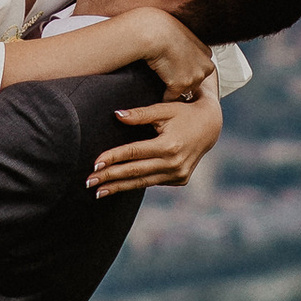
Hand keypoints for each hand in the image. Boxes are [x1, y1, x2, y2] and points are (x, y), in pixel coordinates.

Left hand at [90, 90, 221, 193]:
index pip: (134, 153)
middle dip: (110, 177)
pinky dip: (136, 184)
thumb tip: (116, 115)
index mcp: (169, 146)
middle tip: (89, 182)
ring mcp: (178, 174)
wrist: (211, 126)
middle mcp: (174, 164)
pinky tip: (119, 186)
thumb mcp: (163, 109)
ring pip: (142, 182)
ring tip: (99, 191)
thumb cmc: (184, 113)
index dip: (113, 158)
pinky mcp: (180, 179)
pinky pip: (153, 182)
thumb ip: (140, 114)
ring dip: (119, 187)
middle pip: (135, 171)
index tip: (94, 164)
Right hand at [144, 18, 217, 102]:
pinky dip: (165, 97)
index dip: (188, 71)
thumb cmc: (164, 29)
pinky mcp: (180, 85)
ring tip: (164, 85)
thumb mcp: (184, 35)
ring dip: (175, 90)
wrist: (155, 32)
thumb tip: (180, 52)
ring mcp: (194, 77)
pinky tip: (159, 94)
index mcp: (207, 54)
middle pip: (195, 83)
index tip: (178, 70)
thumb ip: (187, 47)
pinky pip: (172, 98)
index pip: (200, 70)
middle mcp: (205, 67)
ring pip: (185, 92)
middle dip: (184, 83)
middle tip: (170, 78)